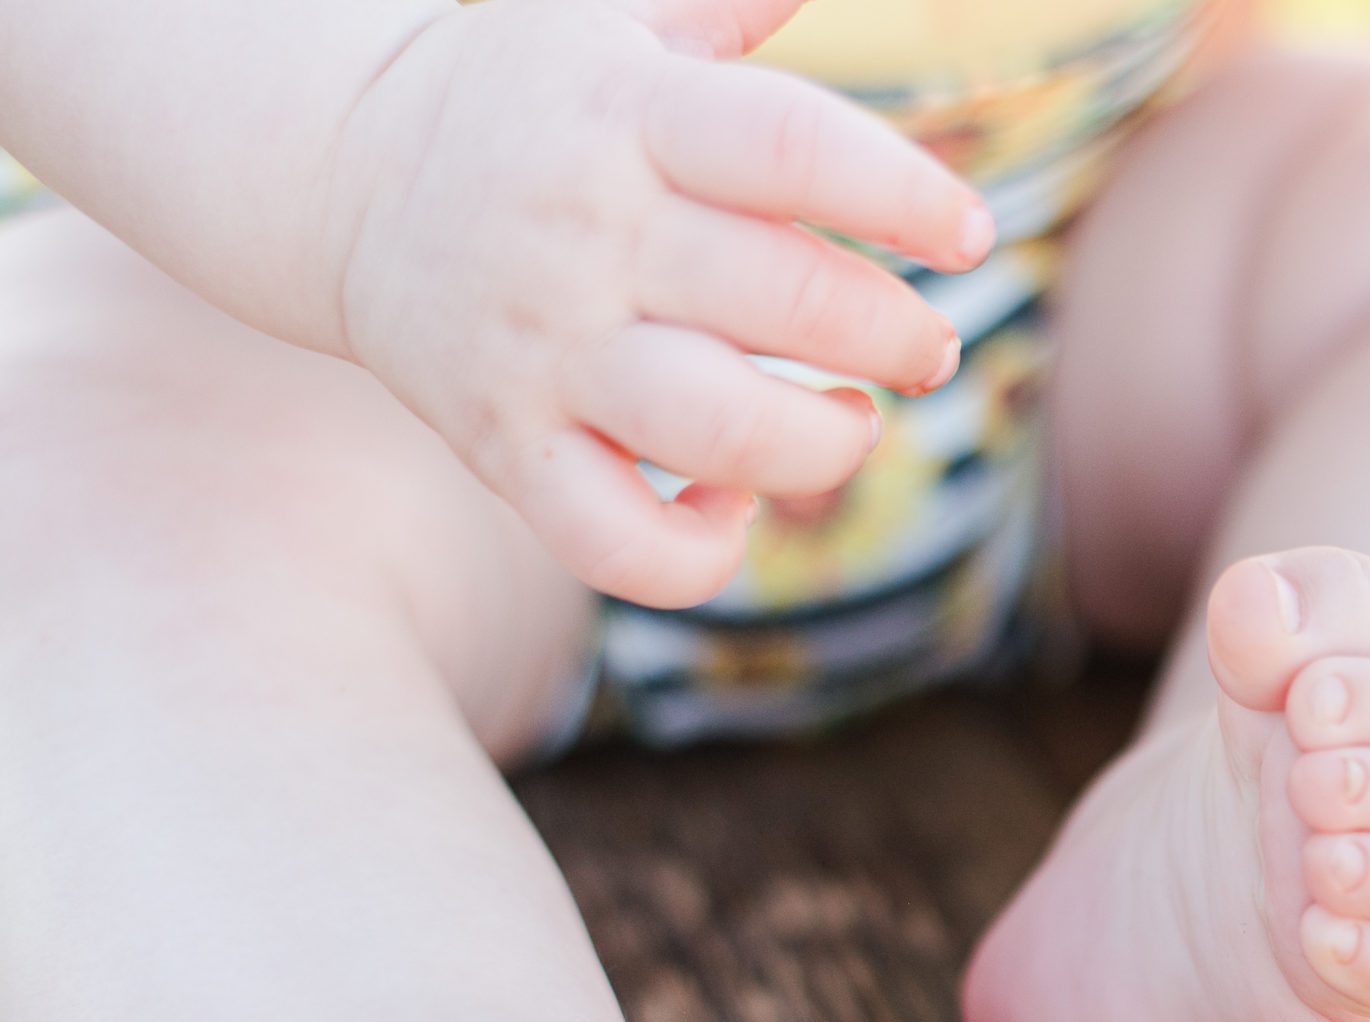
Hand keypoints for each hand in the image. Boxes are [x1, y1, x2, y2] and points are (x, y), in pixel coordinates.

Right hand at [324, 0, 989, 606]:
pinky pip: (609, 540)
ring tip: (850, 422)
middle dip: (895, 335)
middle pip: (783, 300)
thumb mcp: (617, 11)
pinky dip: (693, 555)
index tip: (967, 235)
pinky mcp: (502, 444)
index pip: (793, 147)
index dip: (904, 194)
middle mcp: (586, 231)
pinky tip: (731, 511)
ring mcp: (541, 347)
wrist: (337, 165)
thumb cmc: (525, 92)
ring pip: (715, 430)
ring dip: (821, 446)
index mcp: (628, 113)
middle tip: (929, 348)